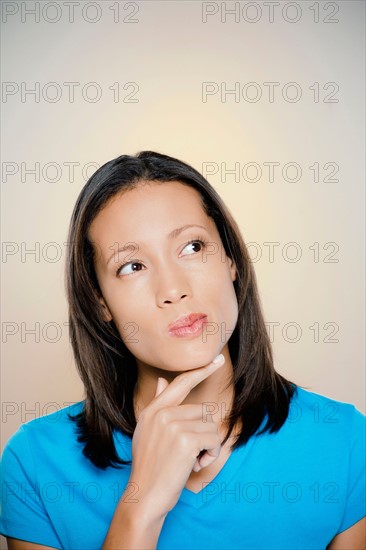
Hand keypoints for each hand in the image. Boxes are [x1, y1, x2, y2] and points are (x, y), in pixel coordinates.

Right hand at [128, 354, 225, 518]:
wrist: (144, 496)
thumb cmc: (150, 466)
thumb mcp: (148, 432)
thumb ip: (158, 405)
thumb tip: (163, 381)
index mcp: (153, 410)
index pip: (181, 383)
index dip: (201, 370)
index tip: (218, 359)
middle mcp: (162, 413)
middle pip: (204, 411)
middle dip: (205, 434)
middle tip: (192, 454)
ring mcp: (173, 425)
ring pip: (211, 426)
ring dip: (209, 447)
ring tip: (192, 460)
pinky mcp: (185, 439)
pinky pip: (213, 439)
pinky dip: (211, 455)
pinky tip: (196, 465)